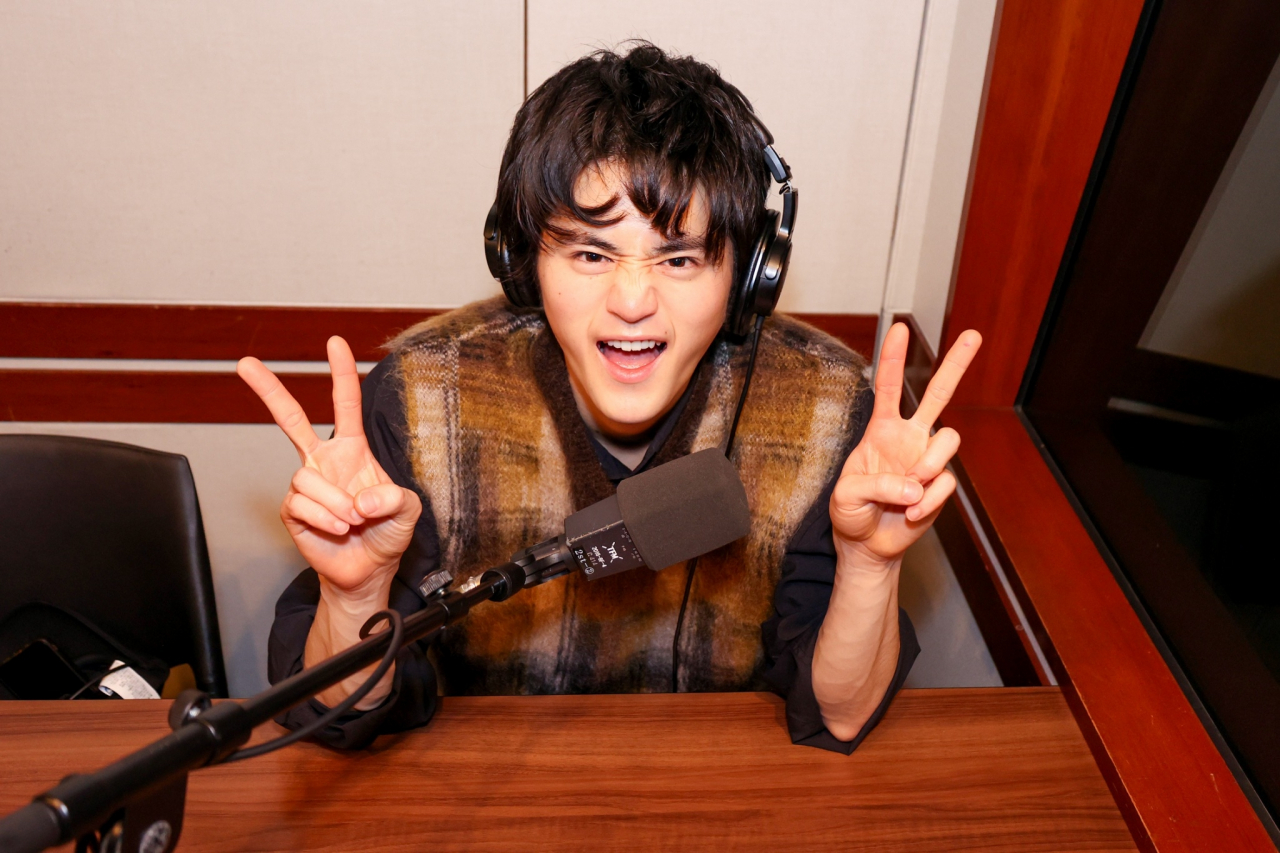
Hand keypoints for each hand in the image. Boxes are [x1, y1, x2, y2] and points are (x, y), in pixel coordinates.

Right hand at [237, 337, 421, 595]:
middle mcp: (325, 461)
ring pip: (306, 478)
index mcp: (353, 451)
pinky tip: (337, 529)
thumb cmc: (387, 533)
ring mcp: (306, 485)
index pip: (346, 405)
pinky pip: (301, 504)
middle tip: (245, 364)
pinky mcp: (292, 510)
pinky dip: (324, 519)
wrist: (367, 570)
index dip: (342, 373)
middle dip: (268, 391)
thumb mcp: (408, 511)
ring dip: (335, 504)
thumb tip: (361, 498)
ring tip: (353, 522)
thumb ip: (395, 499)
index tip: (335, 343)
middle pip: (290, 420)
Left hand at [830, 323, 980, 569]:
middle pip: (939, 394)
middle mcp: (909, 438)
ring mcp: (927, 460)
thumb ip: (876, 485)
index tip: (899, 328)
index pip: (887, 387)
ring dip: (928, 466)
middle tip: (973, 335)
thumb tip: (914, 485)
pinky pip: (945, 483)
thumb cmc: (851, 513)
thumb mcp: (846, 495)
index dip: (893, 358)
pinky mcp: (940, 486)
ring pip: (948, 441)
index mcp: (880, 431)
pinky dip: (927, 502)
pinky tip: (911, 512)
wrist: (867, 544)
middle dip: (956, 364)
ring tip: (908, 491)